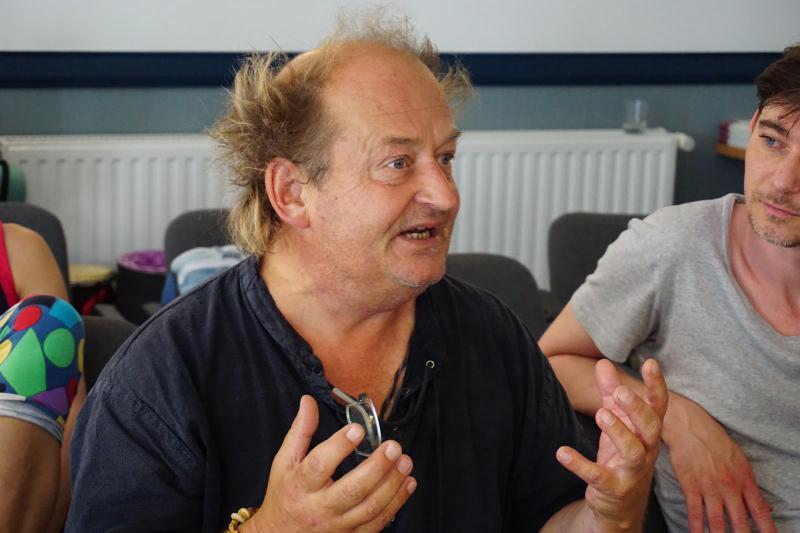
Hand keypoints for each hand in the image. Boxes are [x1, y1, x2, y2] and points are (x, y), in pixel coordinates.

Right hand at [242, 395, 416, 532]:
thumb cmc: (285, 495)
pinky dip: (396, 503)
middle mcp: (319, 508)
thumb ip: (300, 431)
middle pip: (351, 490)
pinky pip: (378, 522)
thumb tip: (308, 402)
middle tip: (393, 447)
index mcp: (300, 485)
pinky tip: (407, 483)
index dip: (339, 446)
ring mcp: (337, 526)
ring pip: (369, 508)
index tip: (357, 429)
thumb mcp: (284, 461)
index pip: (319, 465)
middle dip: (376, 467)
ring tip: (405, 461)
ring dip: (392, 484)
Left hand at [556, 359, 667, 530]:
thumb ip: (610, 393)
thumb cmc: (621, 456)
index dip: (657, 386)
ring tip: (601, 414)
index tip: (651, 363)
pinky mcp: (613, 488)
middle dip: (637, 409)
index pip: (658, 407)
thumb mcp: (617, 423)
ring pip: (633, 452)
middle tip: (620, 392)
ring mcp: (631, 472)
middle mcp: (646, 451)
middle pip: (651, 428)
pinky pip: (598, 477)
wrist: (620, 505)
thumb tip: (603, 363)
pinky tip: (562, 452)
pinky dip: (580, 464)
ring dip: (618, 432)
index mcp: (647, 432)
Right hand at [663, 394, 774, 532]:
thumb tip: (764, 506)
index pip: (760, 511)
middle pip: (740, 522)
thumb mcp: (740, 459)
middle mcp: (729, 486)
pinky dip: (697, 528)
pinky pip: (695, 513)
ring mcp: (709, 488)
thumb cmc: (714, 440)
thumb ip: (750, 484)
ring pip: (717, 522)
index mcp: (744, 479)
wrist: (689, 426)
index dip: (768, 530)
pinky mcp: (690, 486)